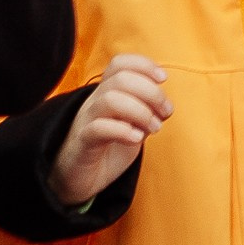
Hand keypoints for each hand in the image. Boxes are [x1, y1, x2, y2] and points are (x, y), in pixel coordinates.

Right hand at [52, 53, 171, 206]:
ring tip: (154, 128)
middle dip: (151, 92)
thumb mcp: (133, 126)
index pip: (119, 64)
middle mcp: (94, 102)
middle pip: (120, 79)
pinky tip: (136, 138)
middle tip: (165, 112)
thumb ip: (147, 113)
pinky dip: (123, 130)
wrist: (78, 180)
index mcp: (107, 94)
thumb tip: (166, 106)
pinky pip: (98, 128)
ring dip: (140, 111)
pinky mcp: (82, 143)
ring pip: (110, 99)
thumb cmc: (107, 149)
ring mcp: (86, 121)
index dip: (143, 64)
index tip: (163, 79)